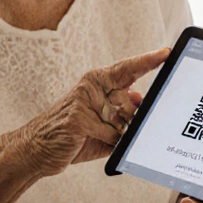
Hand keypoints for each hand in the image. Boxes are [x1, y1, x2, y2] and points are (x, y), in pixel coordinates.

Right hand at [15, 48, 168, 176]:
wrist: (35, 149)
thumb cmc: (73, 135)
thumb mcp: (101, 123)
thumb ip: (122, 113)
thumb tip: (141, 101)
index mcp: (96, 82)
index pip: (127, 68)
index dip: (147, 61)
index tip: (166, 53)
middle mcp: (91, 87)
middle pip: (130, 99)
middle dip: (132, 118)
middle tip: (122, 126)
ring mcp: (83, 101)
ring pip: (122, 118)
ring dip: (118, 132)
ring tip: (99, 136)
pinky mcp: (78, 119)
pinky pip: (110, 133)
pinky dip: (108, 142)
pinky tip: (91, 140)